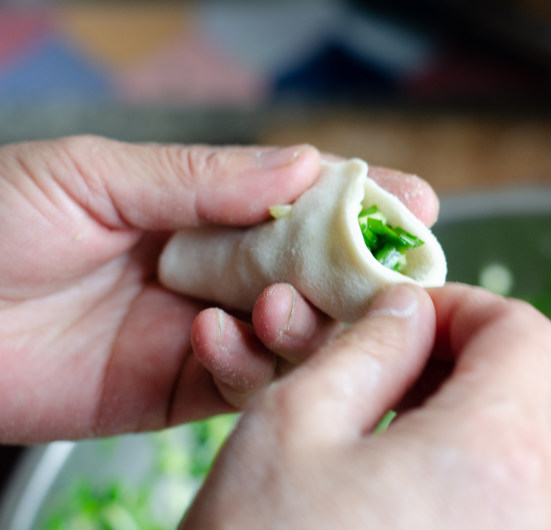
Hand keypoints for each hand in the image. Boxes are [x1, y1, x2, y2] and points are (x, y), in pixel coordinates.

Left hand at [0, 135, 437, 442]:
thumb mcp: (93, 177)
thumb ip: (201, 177)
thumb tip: (304, 166)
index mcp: (199, 208)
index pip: (299, 202)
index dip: (359, 201)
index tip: (413, 203)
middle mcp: (215, 270)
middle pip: (314, 271)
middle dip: (356, 272)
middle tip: (386, 275)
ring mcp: (203, 330)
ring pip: (293, 333)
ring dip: (305, 322)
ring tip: (283, 305)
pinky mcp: (180, 387)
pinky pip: (243, 382)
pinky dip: (246, 364)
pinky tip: (214, 338)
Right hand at [182, 284, 550, 529]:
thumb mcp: (292, 425)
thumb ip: (367, 348)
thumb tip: (409, 308)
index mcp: (495, 454)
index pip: (527, 334)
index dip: (467, 306)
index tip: (411, 316)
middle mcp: (540, 511)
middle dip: (495, 355)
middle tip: (417, 362)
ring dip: (510, 412)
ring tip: (423, 421)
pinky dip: (510, 472)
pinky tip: (432, 481)